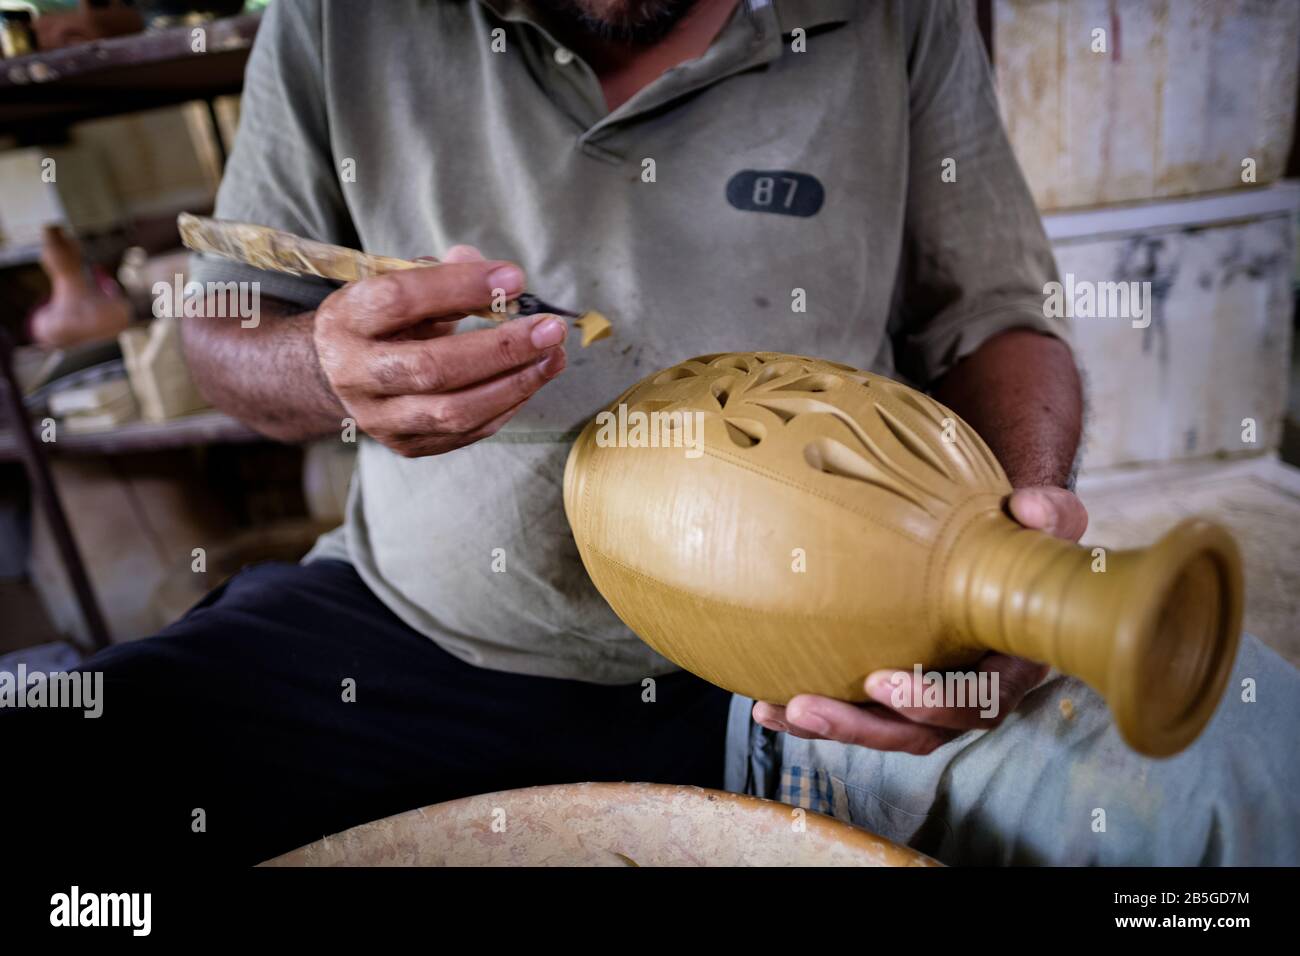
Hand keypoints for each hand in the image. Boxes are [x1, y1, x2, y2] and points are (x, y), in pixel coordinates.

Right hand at [313, 245, 566, 456]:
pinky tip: (531, 379)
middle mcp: (354, 374)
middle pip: (432, 367)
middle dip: (501, 348)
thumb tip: (500, 279)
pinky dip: (506, 405)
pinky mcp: (406, 445)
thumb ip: (444, 275)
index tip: (514, 278)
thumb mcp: (396, 284)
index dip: (460, 287)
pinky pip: (466, 432)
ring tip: (553, 357)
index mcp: (346, 320)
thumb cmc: (381, 320)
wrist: (342, 373)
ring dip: (515, 383)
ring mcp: (379, 418)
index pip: (402, 300)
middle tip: (550, 329)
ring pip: (454, 410)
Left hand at [752, 485, 1088, 753]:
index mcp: (1013, 664)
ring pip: (883, 729)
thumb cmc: (1024, 535)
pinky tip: (767, 705)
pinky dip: (815, 713)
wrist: (1001, 543)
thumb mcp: (1047, 521)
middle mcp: (973, 692)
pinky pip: (859, 710)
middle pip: (920, 732)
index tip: (884, 684)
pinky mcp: (897, 688)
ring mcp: (932, 695)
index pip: (981, 700)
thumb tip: (1025, 507)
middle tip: (807, 706)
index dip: (936, 702)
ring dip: (830, 725)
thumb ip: (1048, 513)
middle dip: (861, 726)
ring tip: (777, 710)